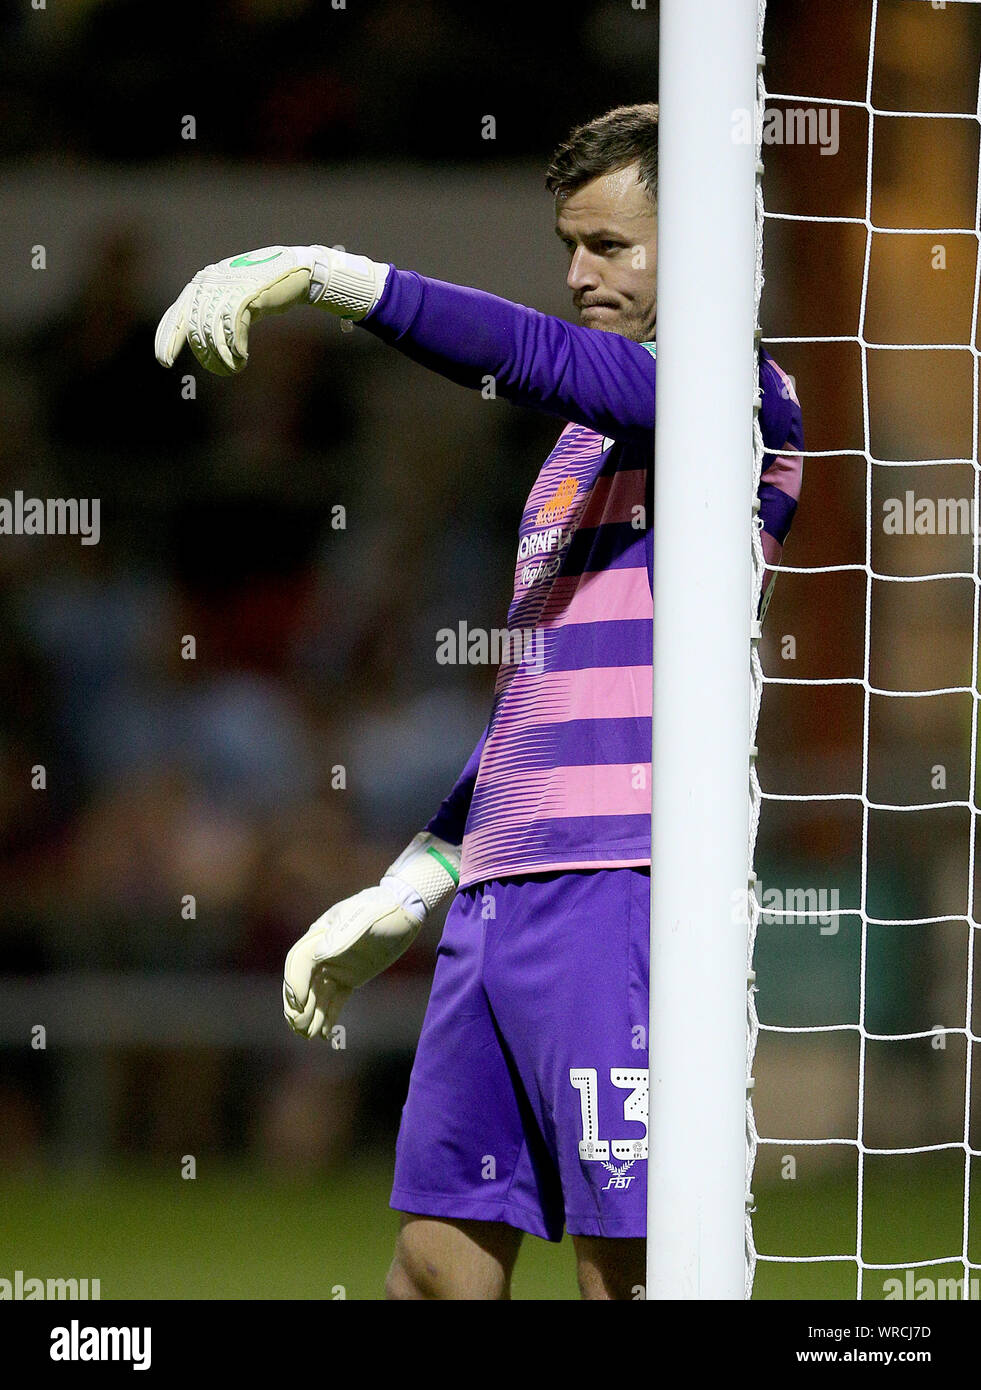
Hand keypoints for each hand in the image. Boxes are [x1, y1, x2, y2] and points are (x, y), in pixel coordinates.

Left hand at [154, 244, 389, 376]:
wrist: (297, 270)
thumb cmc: (265, 286)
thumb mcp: (235, 296)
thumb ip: (216, 309)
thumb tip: (199, 337)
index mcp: (202, 283)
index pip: (176, 314)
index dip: (167, 338)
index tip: (163, 360)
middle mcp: (210, 283)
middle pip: (193, 327)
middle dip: (203, 353)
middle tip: (217, 370)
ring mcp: (228, 288)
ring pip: (213, 331)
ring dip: (222, 356)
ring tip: (232, 367)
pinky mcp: (247, 296)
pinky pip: (233, 330)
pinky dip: (236, 349)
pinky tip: (241, 358)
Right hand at [283, 832, 460, 1039]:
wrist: (406, 909)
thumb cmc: (385, 908)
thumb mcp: (366, 918)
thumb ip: (342, 935)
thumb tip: (318, 956)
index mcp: (321, 935)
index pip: (300, 963)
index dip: (296, 984)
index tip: (299, 1005)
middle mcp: (323, 952)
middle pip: (302, 982)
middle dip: (298, 1005)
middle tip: (300, 1027)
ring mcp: (336, 966)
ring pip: (316, 994)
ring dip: (311, 1015)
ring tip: (309, 1036)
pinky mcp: (349, 977)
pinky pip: (334, 999)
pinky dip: (328, 1016)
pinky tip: (325, 1034)